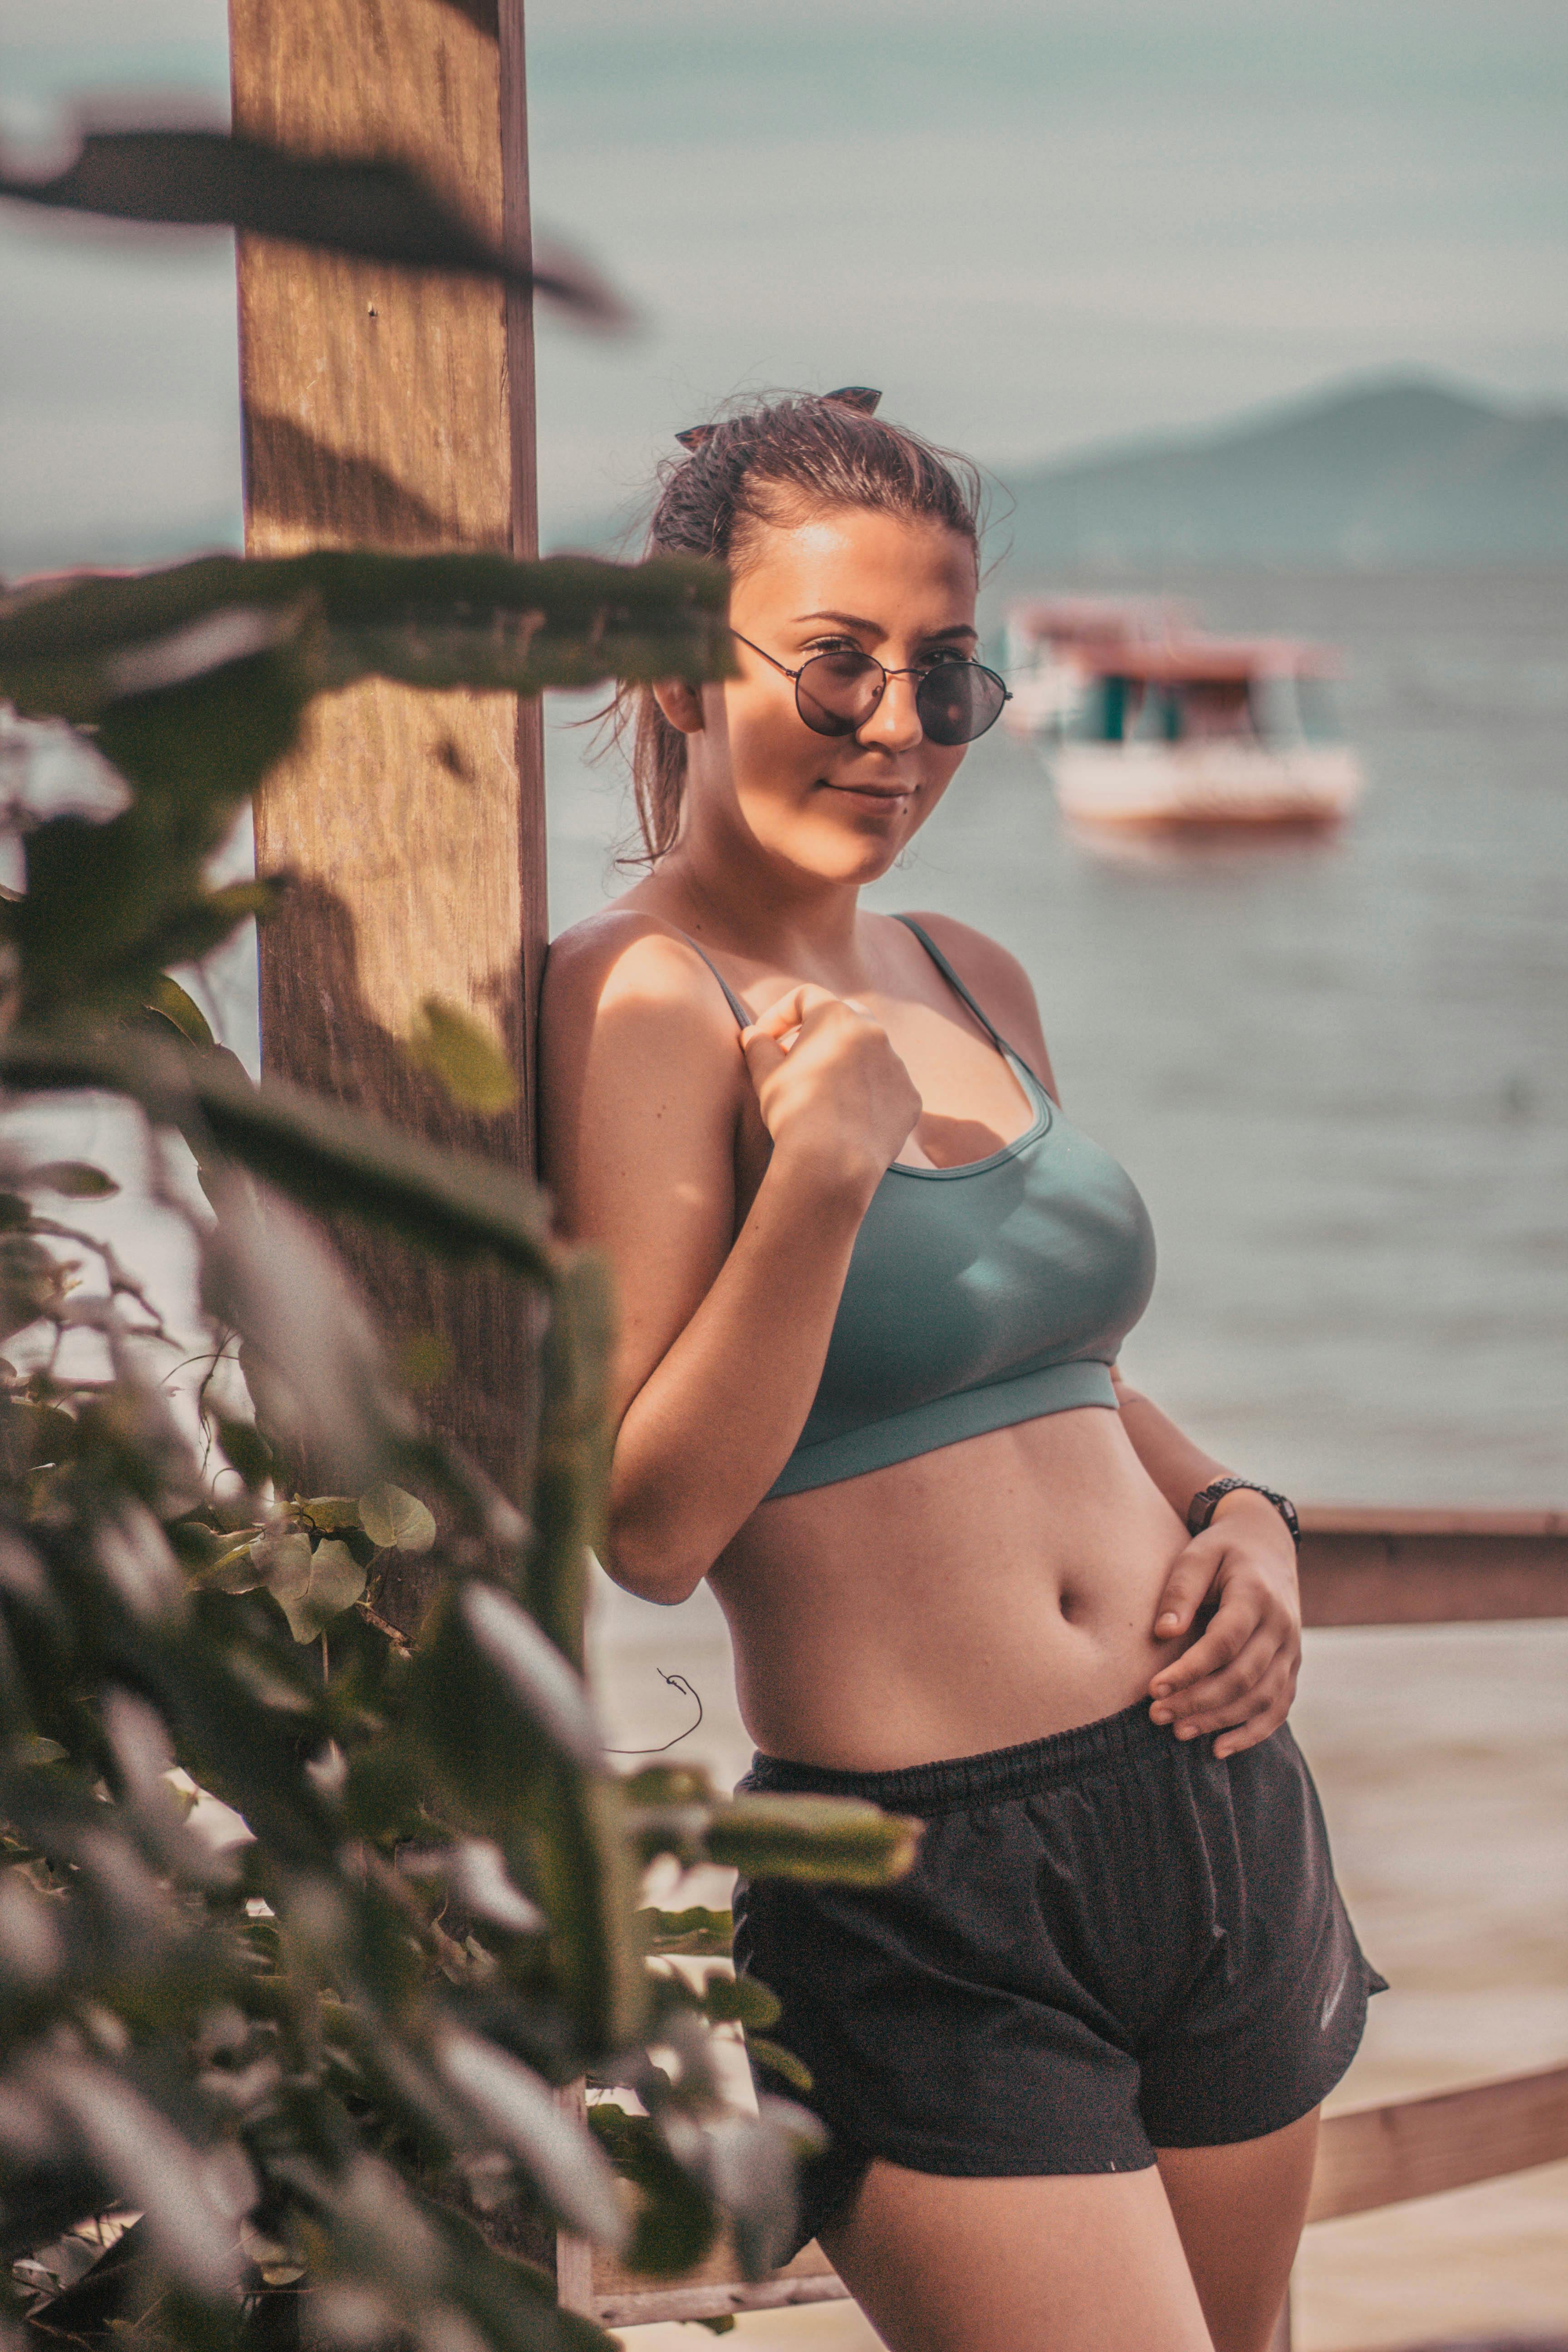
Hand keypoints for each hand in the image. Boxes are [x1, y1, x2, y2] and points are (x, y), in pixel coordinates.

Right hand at [742, 985, 920, 1195]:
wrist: (834, 1161)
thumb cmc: (794, 1112)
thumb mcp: (765, 1075)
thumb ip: (758, 1047)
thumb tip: (753, 1035)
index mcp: (836, 1017)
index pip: (805, 997)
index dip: (779, 1014)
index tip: (765, 1039)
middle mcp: (874, 1032)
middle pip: (843, 1017)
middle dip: (818, 1032)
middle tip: (796, 1057)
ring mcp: (897, 1065)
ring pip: (869, 1052)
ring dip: (845, 1063)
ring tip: (823, 1092)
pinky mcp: (910, 1097)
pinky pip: (886, 1086)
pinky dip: (868, 1093)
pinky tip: (850, 1117)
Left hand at [1146, 1491, 1301, 1757]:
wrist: (1268, 1544)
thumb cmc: (1221, 1550)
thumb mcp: (1197, 1555)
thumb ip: (1179, 1591)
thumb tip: (1163, 1633)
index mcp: (1256, 1595)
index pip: (1224, 1642)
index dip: (1189, 1670)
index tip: (1153, 1688)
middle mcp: (1281, 1626)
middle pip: (1242, 1677)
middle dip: (1198, 1701)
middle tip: (1156, 1715)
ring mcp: (1292, 1649)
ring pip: (1261, 1698)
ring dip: (1219, 1720)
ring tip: (1178, 1731)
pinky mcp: (1292, 1667)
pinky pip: (1279, 1707)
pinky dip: (1252, 1732)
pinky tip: (1219, 1748)